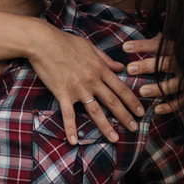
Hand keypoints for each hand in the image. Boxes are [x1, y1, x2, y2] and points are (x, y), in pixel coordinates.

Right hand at [26, 20, 142, 143]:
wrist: (43, 42)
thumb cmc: (65, 42)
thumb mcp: (90, 47)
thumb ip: (106, 59)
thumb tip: (121, 67)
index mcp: (100, 68)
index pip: (121, 88)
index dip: (132, 101)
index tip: (140, 111)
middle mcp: (92, 80)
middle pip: (112, 102)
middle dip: (125, 116)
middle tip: (134, 128)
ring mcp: (78, 88)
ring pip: (95, 111)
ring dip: (106, 126)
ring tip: (115, 138)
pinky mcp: (63, 93)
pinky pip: (68, 114)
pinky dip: (71, 128)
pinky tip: (74, 141)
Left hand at [123, 37, 180, 116]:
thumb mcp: (180, 42)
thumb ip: (164, 40)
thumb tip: (150, 34)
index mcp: (181, 48)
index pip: (160, 45)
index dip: (142, 46)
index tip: (125, 47)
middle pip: (165, 64)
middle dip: (147, 66)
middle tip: (130, 69)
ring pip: (173, 84)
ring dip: (157, 88)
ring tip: (142, 91)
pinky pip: (183, 101)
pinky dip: (171, 106)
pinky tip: (157, 109)